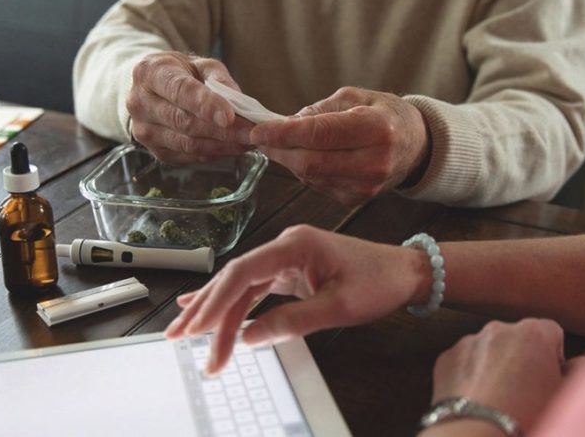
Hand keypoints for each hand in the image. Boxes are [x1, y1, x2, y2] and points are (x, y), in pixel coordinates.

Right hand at [126, 52, 252, 163]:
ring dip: (223, 145)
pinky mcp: (155, 151)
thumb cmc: (182, 73)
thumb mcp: (201, 64)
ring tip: (248, 141)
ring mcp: (144, 130)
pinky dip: (214, 153)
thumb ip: (220, 79)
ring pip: (188, 144)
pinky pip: (189, 156)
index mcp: (150, 72)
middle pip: (185, 122)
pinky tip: (232, 147)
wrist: (154, 89)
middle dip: (223, 130)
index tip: (230, 116)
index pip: (179, 91)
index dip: (205, 105)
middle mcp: (139, 102)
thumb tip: (239, 104)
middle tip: (253, 132)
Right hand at [165, 224, 430, 373]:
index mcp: (294, 245)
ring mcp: (286, 255)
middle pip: (235, 278)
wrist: (405, 270)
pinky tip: (207, 310)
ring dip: (215, 310)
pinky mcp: (290, 268)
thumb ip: (292, 321)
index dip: (216, 301)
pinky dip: (232, 302)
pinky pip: (254, 286)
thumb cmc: (379, 282)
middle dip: (207, 310)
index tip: (197, 328)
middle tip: (179, 338)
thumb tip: (249, 338)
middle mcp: (285, 245)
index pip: (243, 272)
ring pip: (241, 284)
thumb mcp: (338, 307)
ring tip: (184, 332)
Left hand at [250, 87, 430, 206]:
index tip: (258, 130)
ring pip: (310, 176)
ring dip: (290, 160)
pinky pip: (318, 186)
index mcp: (376, 129)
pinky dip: (305, 171)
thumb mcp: (355, 97)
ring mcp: (366, 186)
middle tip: (261, 138)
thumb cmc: (384, 115)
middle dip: (279, 150)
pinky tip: (308, 157)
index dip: (283, 134)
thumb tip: (284, 124)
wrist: (415, 146)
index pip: (319, 134)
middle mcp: (374, 162)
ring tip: (284, 143)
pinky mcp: (357, 199)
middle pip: (310, 162)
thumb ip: (319, 110)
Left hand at [427, 319, 584, 434]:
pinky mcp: (446, 358)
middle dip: (523, 358)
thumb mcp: (567, 397)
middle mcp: (499, 329)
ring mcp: (469, 341)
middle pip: (518, 338)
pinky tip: (478, 400)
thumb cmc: (526, 417)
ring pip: (489, 349)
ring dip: (495, 365)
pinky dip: (470, 375)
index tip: (550, 378)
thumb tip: (578, 363)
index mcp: (533, 332)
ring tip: (499, 399)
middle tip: (524, 392)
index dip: (553, 356)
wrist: (478, 435)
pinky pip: (464, 362)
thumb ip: (580, 371)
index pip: (552, 332)